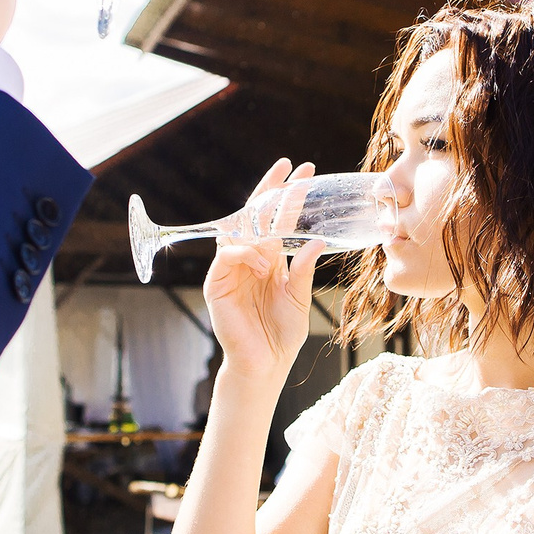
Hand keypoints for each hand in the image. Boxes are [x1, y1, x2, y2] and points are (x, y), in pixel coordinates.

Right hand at [203, 161, 325, 390]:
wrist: (264, 364)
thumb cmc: (281, 334)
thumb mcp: (299, 297)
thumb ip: (304, 269)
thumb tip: (317, 240)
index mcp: (269, 259)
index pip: (276, 220)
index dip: (288, 195)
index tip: (305, 171)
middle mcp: (249, 259)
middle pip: (255, 216)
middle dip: (271, 190)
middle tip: (288, 168)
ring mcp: (231, 269)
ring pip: (239, 231)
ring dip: (259, 222)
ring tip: (277, 227)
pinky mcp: (216, 284)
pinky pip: (226, 256)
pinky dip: (245, 254)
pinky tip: (261, 263)